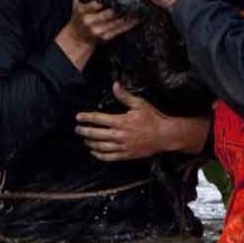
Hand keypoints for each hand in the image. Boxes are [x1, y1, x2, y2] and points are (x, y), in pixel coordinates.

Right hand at [62, 0, 138, 46]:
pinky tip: (139, 16)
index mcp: (82, 9)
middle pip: (110, 12)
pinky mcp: (107, 37)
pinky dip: (131, 23)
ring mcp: (99, 30)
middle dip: (123, 4)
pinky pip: (122, 29)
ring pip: (118, 21)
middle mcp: (90, 20)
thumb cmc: (78, 14)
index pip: (97, 2)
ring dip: (130, 14)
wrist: (78, 37)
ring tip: (141, 5)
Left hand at [74, 83, 209, 160]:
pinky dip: (99, 155)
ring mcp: (122, 146)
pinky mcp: (126, 155)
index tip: (78, 117)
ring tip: (84, 140)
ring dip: (90, 143)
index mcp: (120, 121)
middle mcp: (119, 135)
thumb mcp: (139, 104)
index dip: (86, 118)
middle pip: (96, 134)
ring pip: (100, 146)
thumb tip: (114, 85)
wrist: (165, 136)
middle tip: (77, 129)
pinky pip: (109, 157)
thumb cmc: (153, 118)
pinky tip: (94, 152)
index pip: (98, 119)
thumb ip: (124, 96)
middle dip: (84, 131)